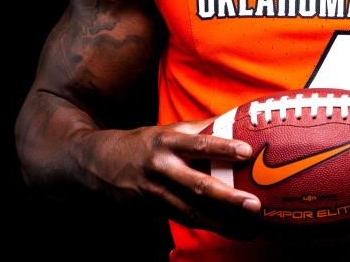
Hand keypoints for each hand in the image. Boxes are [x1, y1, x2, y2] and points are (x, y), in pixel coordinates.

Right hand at [73, 118, 260, 239]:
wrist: (96, 165)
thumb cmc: (141, 144)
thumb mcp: (166, 130)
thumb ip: (200, 128)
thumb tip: (236, 117)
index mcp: (166, 142)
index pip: (197, 144)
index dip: (222, 148)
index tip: (246, 151)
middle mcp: (160, 168)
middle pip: (196, 185)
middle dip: (227, 197)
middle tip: (253, 203)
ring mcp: (155, 193)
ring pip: (192, 211)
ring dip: (223, 220)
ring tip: (251, 226)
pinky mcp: (153, 211)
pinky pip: (187, 221)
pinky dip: (212, 226)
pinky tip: (235, 231)